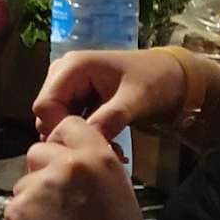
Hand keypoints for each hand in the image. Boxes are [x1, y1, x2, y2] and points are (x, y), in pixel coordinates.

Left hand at [4, 116, 147, 219]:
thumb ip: (97, 168)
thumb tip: (78, 160)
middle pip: (38, 151)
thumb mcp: (120, 192)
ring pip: (24, 180)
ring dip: (33, 196)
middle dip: (44, 169)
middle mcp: (66, 164)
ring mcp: (39, 185)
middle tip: (57, 197)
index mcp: (97, 156)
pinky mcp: (18, 208)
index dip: (64, 142)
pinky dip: (24, 219)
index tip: (64, 159)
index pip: (69, 125)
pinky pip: (15, 206)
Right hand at [33, 48, 185, 142]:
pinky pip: (69, 122)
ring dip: (78, 139)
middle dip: (69, 136)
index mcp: (72, 66)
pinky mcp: (77, 99)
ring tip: (109, 150)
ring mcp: (69, 87)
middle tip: (101, 153)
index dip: (58, 129)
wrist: (176, 77)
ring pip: (57, 122)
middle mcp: (63, 74)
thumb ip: (110, 118)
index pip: (44, 105)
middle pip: (46, 115)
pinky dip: (85, 136)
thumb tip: (86, 143)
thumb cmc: (156, 80)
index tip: (84, 147)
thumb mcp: (135, 99)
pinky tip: (108, 145)